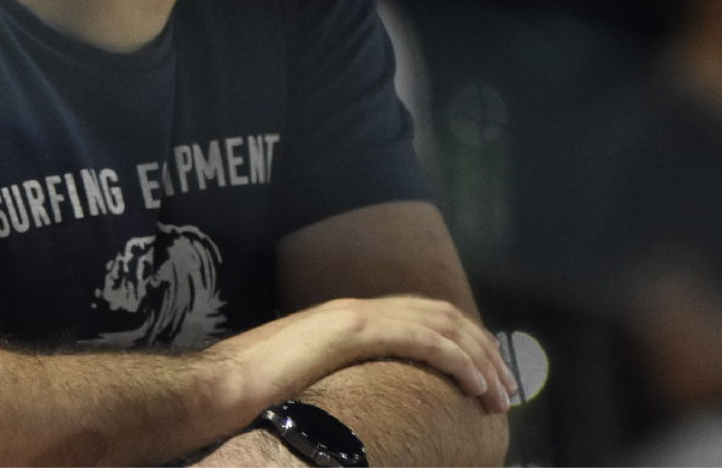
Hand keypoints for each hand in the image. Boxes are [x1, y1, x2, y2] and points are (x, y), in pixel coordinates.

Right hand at [206, 294, 514, 416]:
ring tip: (500, 394)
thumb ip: (337, 384)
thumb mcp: (306, 385)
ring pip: (440, 325)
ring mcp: (354, 317)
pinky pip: (422, 340)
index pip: (419, 318)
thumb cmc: (249, 398)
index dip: (459, 342)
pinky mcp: (353, 332)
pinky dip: (458, 360)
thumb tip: (357, 411)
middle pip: (439, 316)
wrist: (216, 387)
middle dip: (481, 348)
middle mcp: (356, 310)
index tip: (483, 374)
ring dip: (479, 357)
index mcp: (346, 320)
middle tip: (505, 386)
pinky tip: (475, 384)